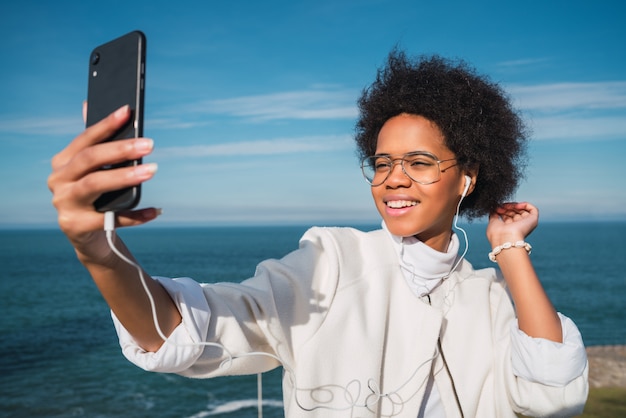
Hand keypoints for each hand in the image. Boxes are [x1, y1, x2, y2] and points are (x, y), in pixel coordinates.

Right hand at [47, 104, 159, 260]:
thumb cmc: (95, 197)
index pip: (85, 139)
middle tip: (149, 145)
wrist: (89, 237)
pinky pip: (110, 219)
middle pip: (89, 159)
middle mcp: (58, 180)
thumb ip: (93, 142)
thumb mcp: (93, 171)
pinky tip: (155, 211)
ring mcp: (64, 204)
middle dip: (120, 150)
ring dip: (125, 177)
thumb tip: (88, 103)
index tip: (128, 111)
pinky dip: (135, 215)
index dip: (106, 124)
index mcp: (62, 162)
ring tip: (152, 171)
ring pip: (94, 184)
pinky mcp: (75, 226)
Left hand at [486, 202, 537, 245]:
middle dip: (507, 208)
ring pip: (522, 210)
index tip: (496, 208)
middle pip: (515, 212)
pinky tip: (517, 206)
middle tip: (501, 207)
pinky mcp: (533, 220)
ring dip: (514, 206)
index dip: (502, 210)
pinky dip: (525, 205)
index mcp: (509, 229)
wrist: (505, 238)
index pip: (508, 216)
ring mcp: (526, 224)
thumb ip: (494, 215)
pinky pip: (533, 209)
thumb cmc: (497, 234)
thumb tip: (494, 208)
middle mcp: (518, 227)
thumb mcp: (492, 222)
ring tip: (507, 206)